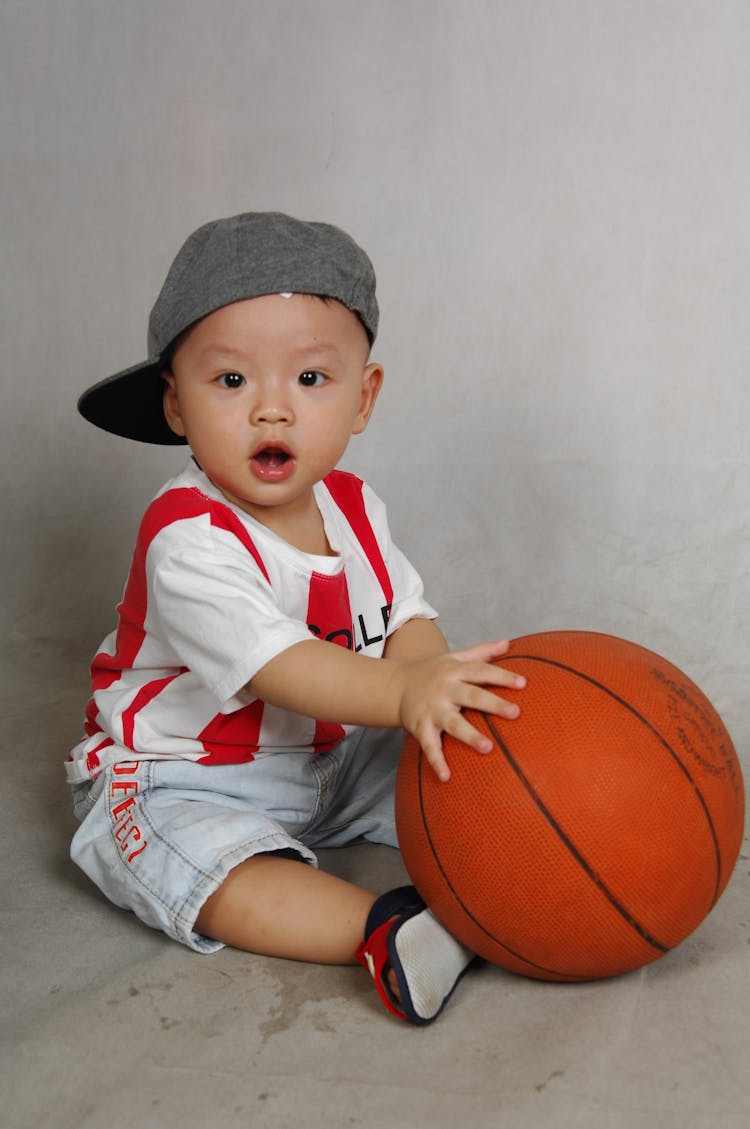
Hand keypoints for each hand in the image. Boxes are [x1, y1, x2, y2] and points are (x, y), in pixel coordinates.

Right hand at [395, 639, 524, 781]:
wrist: (395, 685)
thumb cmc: (433, 672)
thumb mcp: (454, 657)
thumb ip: (481, 652)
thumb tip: (509, 642)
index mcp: (454, 671)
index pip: (481, 671)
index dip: (502, 676)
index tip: (523, 683)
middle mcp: (444, 689)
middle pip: (471, 696)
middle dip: (492, 704)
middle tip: (515, 713)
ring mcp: (432, 710)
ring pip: (452, 724)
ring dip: (469, 736)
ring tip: (488, 748)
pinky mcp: (420, 728)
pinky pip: (429, 746)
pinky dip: (437, 762)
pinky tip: (447, 777)